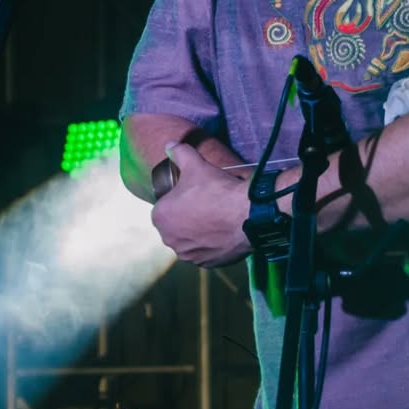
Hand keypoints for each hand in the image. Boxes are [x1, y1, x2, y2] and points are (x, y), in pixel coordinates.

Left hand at [150, 143, 251, 266]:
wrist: (248, 215)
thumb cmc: (217, 190)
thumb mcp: (195, 164)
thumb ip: (178, 152)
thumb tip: (168, 144)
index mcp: (160, 217)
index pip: (164, 207)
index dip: (177, 200)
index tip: (192, 195)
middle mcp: (169, 239)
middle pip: (175, 225)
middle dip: (185, 217)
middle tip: (204, 206)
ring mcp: (188, 255)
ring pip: (188, 240)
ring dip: (196, 232)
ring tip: (213, 219)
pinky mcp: (206, 264)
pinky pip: (203, 253)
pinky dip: (209, 245)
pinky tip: (219, 233)